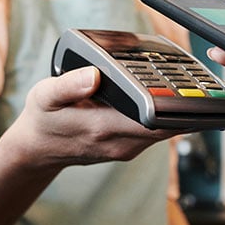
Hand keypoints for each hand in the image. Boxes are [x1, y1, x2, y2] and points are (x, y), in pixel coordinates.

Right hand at [8, 66, 176, 168]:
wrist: (38, 150)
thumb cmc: (43, 119)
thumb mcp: (45, 96)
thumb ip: (68, 85)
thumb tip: (93, 74)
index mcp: (102, 128)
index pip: (151, 121)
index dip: (172, 105)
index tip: (182, 85)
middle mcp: (120, 143)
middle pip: (166, 126)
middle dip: (179, 105)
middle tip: (186, 79)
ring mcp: (126, 148)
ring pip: (164, 131)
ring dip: (173, 111)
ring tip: (176, 86)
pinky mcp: (128, 148)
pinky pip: (155, 133)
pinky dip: (162, 118)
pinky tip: (161, 100)